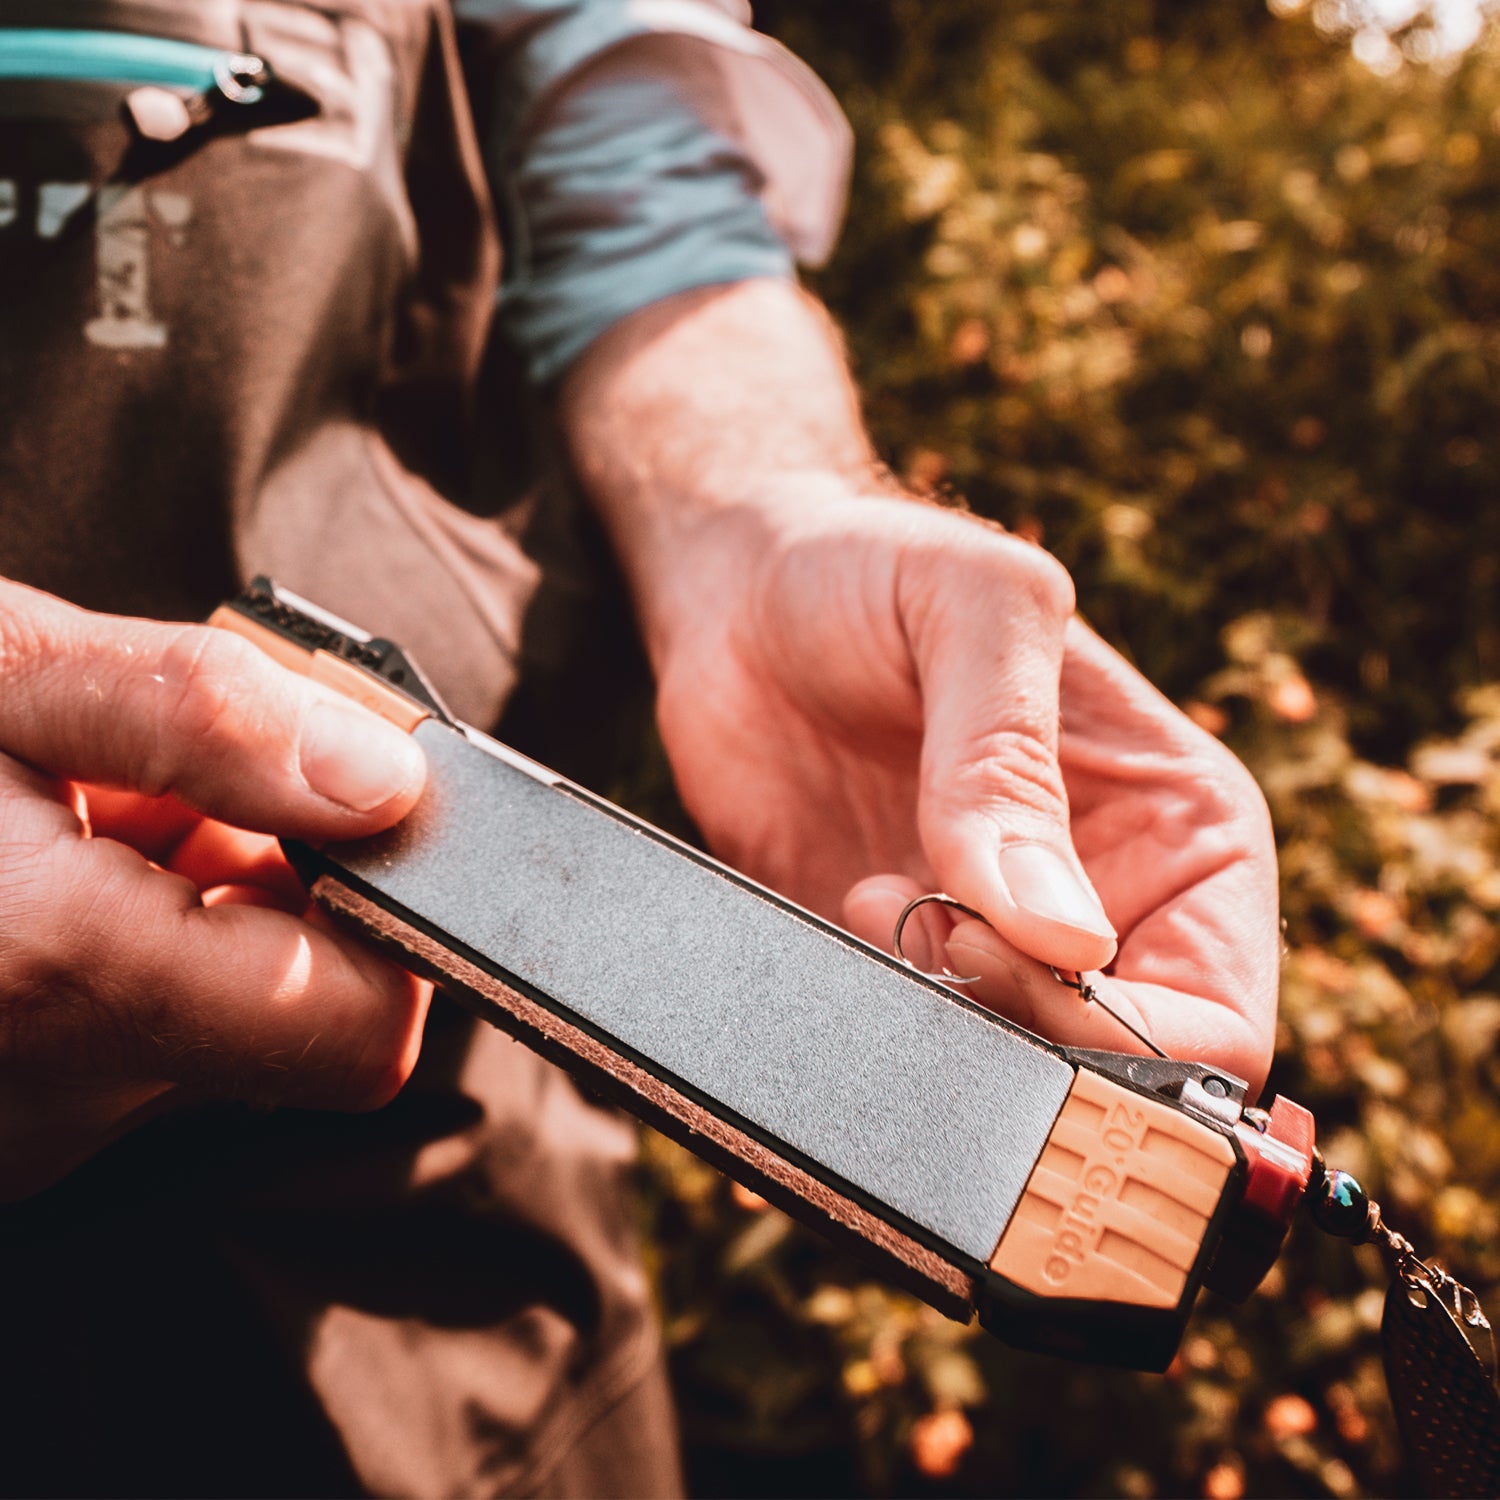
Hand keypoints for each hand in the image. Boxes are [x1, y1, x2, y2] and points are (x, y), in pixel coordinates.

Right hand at [0, 580, 430, 1198]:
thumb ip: (201, 722)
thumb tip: (389, 783)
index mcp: (50, 976)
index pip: (358, 1033)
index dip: (396, 922)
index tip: (356, 815)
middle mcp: (46, 1091)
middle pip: (297, 1016)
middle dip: (283, 892)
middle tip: (177, 787)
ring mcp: (23, 1126)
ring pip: (218, 1025)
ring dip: (201, 912)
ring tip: (85, 816)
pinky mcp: (6, 1125)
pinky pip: (137, 1039)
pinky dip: (136, 950)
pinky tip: (45, 871)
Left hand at [646, 494, 1279, 1093]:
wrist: (744, 593)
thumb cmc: (878, 570)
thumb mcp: (971, 611)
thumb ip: (1010, 760)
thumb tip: (1063, 938)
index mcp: (1182, 831)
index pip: (1216, 1013)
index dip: (1119, 1028)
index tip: (993, 944)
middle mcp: (1106, 908)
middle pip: (1116, 1076)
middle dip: (1018, 1037)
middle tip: (914, 921)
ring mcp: (996, 946)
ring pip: (1007, 1079)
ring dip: (934, 1023)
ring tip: (866, 894)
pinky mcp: (895, 962)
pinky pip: (905, 1049)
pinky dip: (869, 1023)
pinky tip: (833, 920)